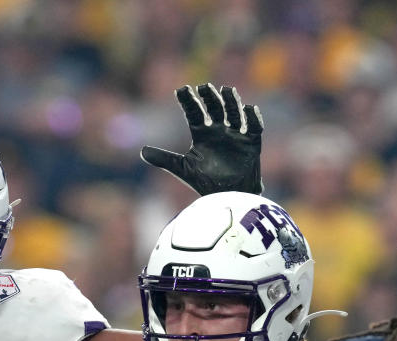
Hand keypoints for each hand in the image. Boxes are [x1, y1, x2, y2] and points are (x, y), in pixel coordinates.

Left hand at [141, 83, 263, 195]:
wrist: (227, 197)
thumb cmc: (205, 182)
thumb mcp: (182, 168)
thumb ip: (164, 159)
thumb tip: (142, 151)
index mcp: (202, 134)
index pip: (194, 113)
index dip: (188, 101)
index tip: (182, 90)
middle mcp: (219, 131)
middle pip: (215, 108)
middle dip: (211, 97)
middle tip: (205, 87)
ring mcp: (236, 135)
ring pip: (234, 114)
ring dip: (232, 102)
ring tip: (227, 90)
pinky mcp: (251, 143)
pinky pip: (254, 127)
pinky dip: (253, 118)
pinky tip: (250, 108)